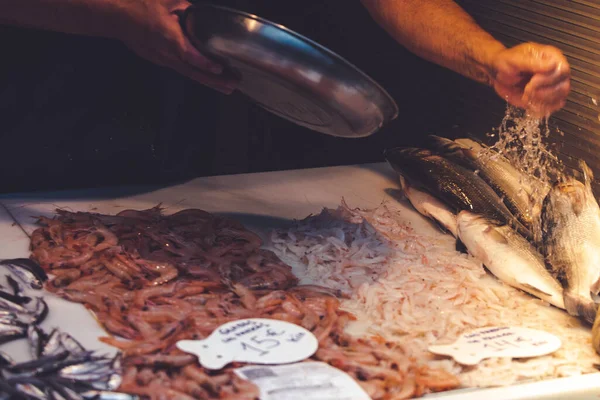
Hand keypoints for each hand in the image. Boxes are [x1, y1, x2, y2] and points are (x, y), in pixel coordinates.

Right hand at [114, 0, 237, 93]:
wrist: (115, 17)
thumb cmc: (139, 5)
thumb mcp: (166, 1)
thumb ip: (186, 10)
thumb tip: (201, 17)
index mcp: (166, 36)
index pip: (187, 53)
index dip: (203, 62)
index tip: (218, 68)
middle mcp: (165, 52)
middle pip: (192, 71)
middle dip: (213, 80)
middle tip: (232, 85)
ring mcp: (163, 59)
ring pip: (189, 74)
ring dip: (209, 82)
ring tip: (228, 88)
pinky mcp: (161, 61)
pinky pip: (183, 70)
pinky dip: (198, 76)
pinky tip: (211, 80)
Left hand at [490, 43, 569, 117]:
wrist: (496, 73)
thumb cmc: (505, 62)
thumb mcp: (515, 60)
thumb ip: (532, 63)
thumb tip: (552, 64)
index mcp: (551, 56)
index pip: (562, 70)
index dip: (547, 80)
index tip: (531, 82)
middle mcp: (554, 70)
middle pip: (563, 86)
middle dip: (543, 92)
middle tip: (526, 91)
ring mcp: (551, 84)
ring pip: (559, 97)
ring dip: (541, 101)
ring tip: (526, 97)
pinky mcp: (545, 97)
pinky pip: (552, 106)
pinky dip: (542, 109)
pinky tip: (531, 105)